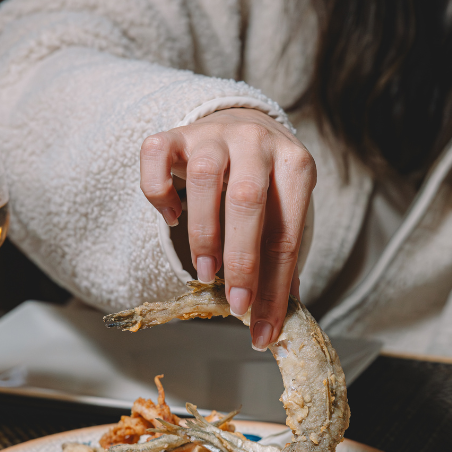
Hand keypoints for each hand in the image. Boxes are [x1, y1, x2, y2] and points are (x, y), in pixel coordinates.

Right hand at [140, 107, 315, 348]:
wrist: (243, 123)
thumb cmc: (267, 182)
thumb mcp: (284, 212)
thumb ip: (281, 257)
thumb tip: (280, 316)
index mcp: (295, 165)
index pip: (285, 234)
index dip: (275, 287)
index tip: (264, 327)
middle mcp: (257, 141)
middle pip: (247, 201)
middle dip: (240, 262)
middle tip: (236, 305)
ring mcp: (215, 134)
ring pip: (202, 178)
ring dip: (203, 235)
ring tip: (206, 272)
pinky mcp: (177, 133)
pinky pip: (156, 156)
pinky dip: (159, 192)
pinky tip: (172, 217)